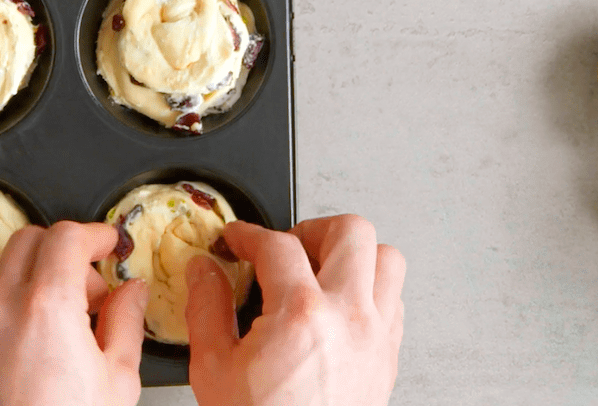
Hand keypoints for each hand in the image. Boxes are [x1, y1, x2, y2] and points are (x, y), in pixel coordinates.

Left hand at [0, 221, 149, 405]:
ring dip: (32, 274)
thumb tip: (132, 292)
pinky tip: (30, 338)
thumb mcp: (117, 382)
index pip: (66, 237)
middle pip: (28, 240)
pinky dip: (7, 305)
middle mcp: (0, 309)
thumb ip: (126, 323)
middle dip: (62, 249)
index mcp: (47, 307)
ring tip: (61, 313)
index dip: (94, 234)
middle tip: (89, 281)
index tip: (108, 244)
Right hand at [185, 217, 404, 405]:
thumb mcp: (214, 368)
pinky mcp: (389, 357)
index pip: (277, 244)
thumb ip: (206, 308)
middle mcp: (349, 317)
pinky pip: (394, 299)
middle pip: (350, 231)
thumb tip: (203, 270)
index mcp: (301, 314)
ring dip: (352, 255)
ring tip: (318, 268)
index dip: (248, 234)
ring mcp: (376, 336)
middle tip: (283, 247)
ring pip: (387, 259)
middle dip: (310, 228)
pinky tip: (338, 304)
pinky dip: (368, 289)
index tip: (235, 240)